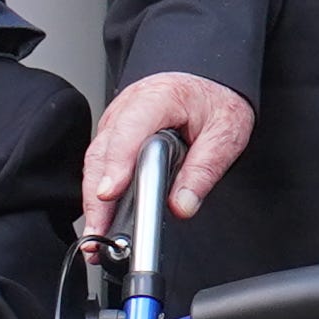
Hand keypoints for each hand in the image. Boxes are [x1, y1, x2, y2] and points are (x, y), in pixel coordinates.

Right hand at [85, 72, 255, 232]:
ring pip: (96, 161)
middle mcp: (129, 107)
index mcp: (158, 98)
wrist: (208, 82)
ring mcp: (117, 120)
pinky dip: (98, 192)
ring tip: (97, 236)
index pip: (129, 131)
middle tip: (99, 234)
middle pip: (103, 153)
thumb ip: (204, 169)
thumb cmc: (215, 101)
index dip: (117, 164)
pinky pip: (100, 163)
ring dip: (93, 200)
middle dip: (97, 197)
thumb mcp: (225, 133)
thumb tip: (182, 205)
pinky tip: (102, 218)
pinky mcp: (115, 135)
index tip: (110, 193)